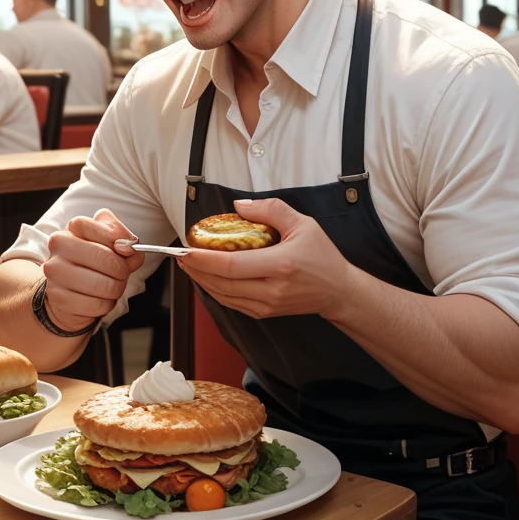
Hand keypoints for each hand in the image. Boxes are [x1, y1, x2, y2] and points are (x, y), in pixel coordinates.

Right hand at [42, 208, 144, 332]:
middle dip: (122, 270)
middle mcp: (58, 251)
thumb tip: (132, 249)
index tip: (129, 249)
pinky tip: (99, 299)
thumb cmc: (86, 265)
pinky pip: (98, 304)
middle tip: (122, 274)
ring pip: (105, 285)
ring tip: (110, 287)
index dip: (121, 240)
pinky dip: (106, 304)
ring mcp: (56, 276)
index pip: (101, 229)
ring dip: (116, 289)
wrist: (61, 291)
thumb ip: (121, 238)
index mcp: (69, 232)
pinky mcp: (60, 300)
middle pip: (106, 259)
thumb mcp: (102, 243)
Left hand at [179, 198, 352, 319]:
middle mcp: (272, 289)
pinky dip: (215, 290)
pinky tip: (207, 278)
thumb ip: (270, 210)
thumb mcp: (303, 224)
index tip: (186, 248)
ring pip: (223, 296)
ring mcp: (267, 305)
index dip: (204, 259)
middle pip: (221, 283)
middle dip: (195, 269)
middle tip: (181, 254)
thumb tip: (239, 206)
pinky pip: (232, 303)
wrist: (338, 291)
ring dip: (201, 281)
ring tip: (189, 264)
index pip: (232, 265)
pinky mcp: (265, 313)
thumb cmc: (322, 256)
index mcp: (281, 265)